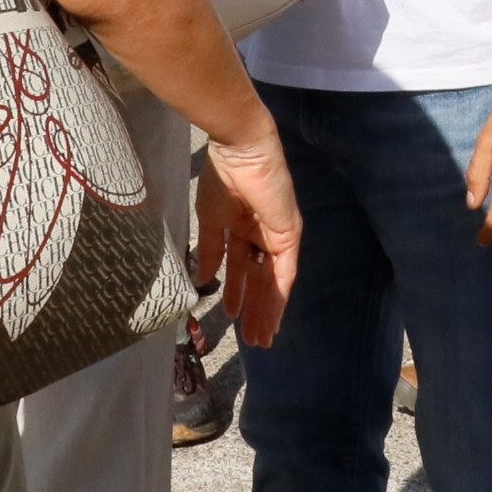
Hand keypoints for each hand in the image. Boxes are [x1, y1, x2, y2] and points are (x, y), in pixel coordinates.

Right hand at [194, 136, 301, 347]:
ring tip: (260, 338)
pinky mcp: (289, 234)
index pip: (242, 269)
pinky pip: (284, 271)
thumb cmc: (221, 179)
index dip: (237, 294)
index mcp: (243, 229)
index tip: (230, 317)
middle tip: (250, 339)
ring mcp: (277, 236)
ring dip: (266, 310)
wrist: (239, 152)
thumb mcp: (210, 220)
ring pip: (272, 281)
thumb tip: (202, 278)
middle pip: (259, 280)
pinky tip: (271, 316)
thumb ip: (211, 250)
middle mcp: (263, 236)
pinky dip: (278, 295)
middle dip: (254, 310)